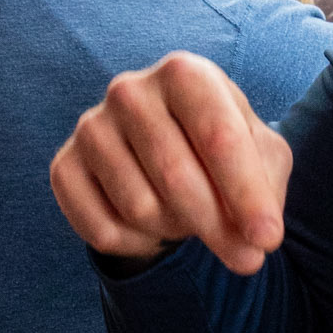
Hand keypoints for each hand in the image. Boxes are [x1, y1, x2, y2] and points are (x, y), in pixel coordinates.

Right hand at [50, 51, 292, 275]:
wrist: (168, 144)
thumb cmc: (222, 148)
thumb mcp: (260, 157)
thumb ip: (264, 194)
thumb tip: (252, 248)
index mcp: (185, 74)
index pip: (218, 138)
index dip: (247, 196)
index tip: (268, 240)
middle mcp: (130, 91)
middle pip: (177, 177)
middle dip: (218, 227)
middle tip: (247, 258)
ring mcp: (91, 127)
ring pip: (140, 209)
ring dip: (177, 229)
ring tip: (190, 215)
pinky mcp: (64, 166)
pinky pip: (103, 230)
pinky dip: (139, 244)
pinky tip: (154, 227)